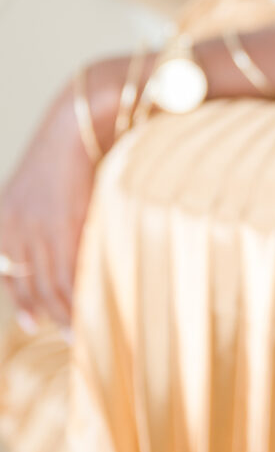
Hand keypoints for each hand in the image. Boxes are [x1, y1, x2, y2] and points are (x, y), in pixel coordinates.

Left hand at [0, 58, 128, 333]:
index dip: (22, 298)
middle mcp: (12, 226)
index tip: (34, 321)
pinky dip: (80, 300)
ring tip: (82, 335)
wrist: (83, 114)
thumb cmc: (78, 140)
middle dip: (48, 312)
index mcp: (5, 215)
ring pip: (50, 285)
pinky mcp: (61, 228)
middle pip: (29, 284)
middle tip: (69, 337)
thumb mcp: (51, 182)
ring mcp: (35, 229)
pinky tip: (89, 316)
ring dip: (67, 314)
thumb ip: (54, 213)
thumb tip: (72, 236)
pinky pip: (70, 276)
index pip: (9, 269)